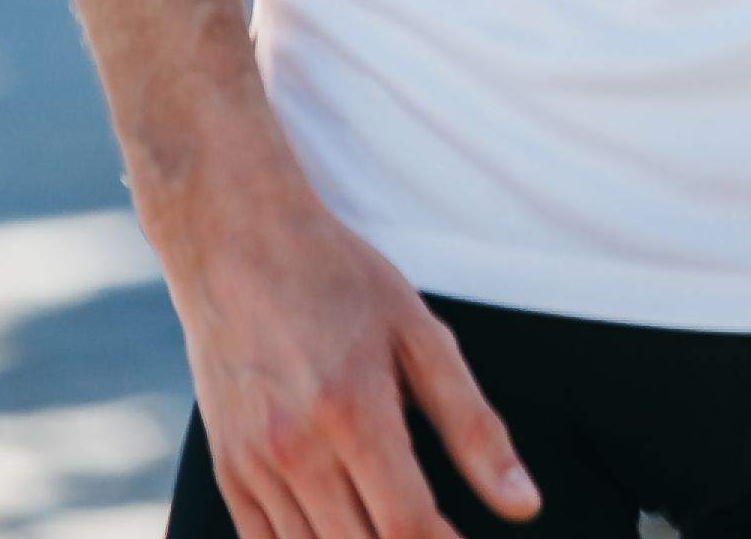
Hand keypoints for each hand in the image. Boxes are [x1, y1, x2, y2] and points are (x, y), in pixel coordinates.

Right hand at [167, 150, 538, 537]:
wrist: (237, 240)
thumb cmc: (337, 278)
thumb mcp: (419, 332)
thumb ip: (473, 426)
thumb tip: (523, 506)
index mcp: (353, 410)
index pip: (407, 527)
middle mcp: (296, 449)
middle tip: (440, 534)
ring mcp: (254, 467)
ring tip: (395, 526)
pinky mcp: (228, 472)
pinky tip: (346, 529)